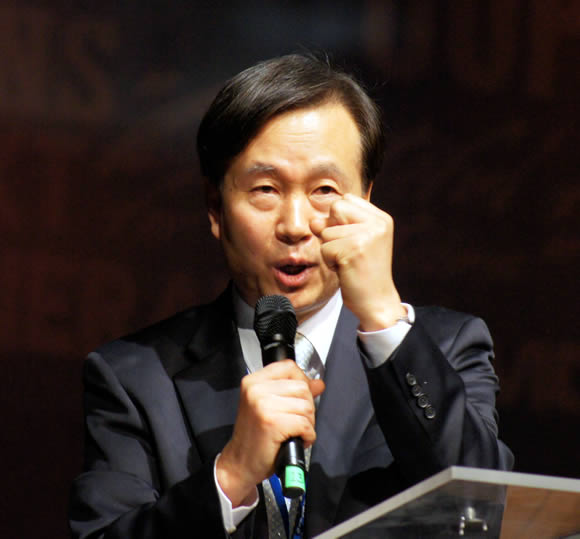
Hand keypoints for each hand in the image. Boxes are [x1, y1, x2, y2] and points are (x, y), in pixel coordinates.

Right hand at [216, 360, 324, 506]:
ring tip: (295, 431)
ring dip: (308, 423)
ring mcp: (263, 405)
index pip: (289, 366)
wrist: (240, 463)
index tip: (300, 396)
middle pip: (301, 387)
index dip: (302, 380)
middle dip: (307, 407)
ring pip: (306, 406)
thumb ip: (293, 391)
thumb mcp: (269, 406)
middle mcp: (256, 390)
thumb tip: (317, 383)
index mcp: (253, 381)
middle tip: (297, 421)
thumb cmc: (253, 437)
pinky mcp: (273, 422)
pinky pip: (305, 423)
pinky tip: (297, 439)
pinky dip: (308, 435)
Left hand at [310, 193, 405, 330]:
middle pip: (335, 208)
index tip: (352, 242)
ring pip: (326, 231)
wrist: (377, 302)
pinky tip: (346, 270)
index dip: (338, 220)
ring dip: (330, 250)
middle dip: (332, 231)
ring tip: (348, 262)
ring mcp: (368, 235)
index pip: (345, 201)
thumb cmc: (362, 272)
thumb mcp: (352, 242)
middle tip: (349, 252)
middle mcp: (378, 223)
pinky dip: (330, 262)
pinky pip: (324, 248)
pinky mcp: (355, 249)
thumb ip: (334, 226)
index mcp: (381, 218)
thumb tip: (313, 221)